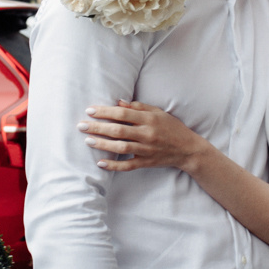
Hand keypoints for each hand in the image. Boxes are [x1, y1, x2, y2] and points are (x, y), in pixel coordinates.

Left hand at [80, 101, 208, 172]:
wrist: (188, 150)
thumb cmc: (172, 128)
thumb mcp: (158, 112)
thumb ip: (139, 107)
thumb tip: (119, 102)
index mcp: (149, 119)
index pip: (122, 113)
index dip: (105, 112)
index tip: (90, 110)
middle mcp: (147, 134)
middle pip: (118, 130)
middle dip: (98, 127)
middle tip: (81, 125)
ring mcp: (146, 149)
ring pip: (120, 147)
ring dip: (102, 144)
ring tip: (87, 140)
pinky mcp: (146, 162)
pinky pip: (127, 165)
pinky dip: (114, 165)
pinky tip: (100, 163)